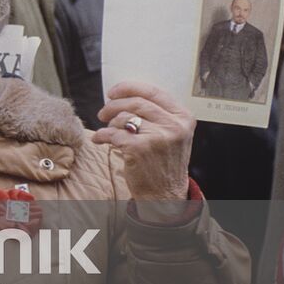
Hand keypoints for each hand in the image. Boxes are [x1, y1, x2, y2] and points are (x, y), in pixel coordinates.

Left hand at [92, 81, 193, 200]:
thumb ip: (159, 114)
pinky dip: (102, 135)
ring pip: (124, 117)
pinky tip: (100, 140)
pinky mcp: (140, 148)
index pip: (154, 92)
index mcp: (183, 118)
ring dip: (110, 123)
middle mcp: (174, 126)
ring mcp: (158, 137)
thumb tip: (126, 94)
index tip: (113, 91)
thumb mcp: (173, 135)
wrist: (165, 195)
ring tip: (109, 131)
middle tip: (103, 112)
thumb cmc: (164, 162)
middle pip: (136, 102)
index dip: (129, 87)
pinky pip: (113, 133)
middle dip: (114, 105)